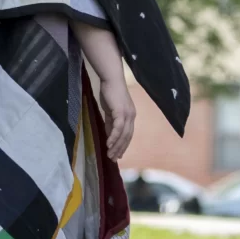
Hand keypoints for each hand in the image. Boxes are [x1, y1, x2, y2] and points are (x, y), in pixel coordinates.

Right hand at [71, 20, 135, 158]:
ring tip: (109, 154)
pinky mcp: (121, 111)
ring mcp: (127, 114)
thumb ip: (110, 122)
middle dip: (120, 149)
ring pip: (123, 135)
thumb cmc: (109, 92)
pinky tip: (108, 144)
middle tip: (113, 159)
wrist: (111, 79)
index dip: (123, 146)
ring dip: (116, 146)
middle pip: (127, 137)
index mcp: (130, 116)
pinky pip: (118, 128)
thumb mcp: (110, 110)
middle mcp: (131, 116)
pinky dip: (113, 137)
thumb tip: (108, 135)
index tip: (117, 155)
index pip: (128, 135)